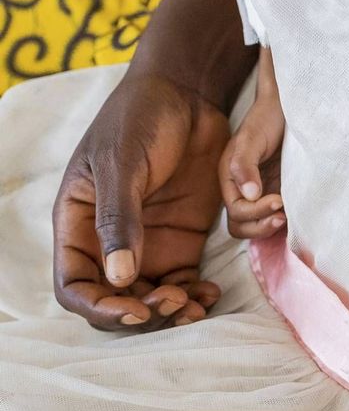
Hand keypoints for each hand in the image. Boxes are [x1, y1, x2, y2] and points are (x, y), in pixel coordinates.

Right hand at [53, 74, 229, 329]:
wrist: (188, 96)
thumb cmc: (141, 119)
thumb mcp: (123, 164)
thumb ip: (119, 219)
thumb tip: (118, 278)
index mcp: (79, 224)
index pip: (75, 285)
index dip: (100, 308)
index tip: (135, 310)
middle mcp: (110, 242)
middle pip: (115, 301)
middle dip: (142, 314)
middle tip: (177, 303)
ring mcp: (148, 245)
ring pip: (152, 300)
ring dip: (172, 313)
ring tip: (196, 306)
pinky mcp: (183, 242)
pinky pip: (185, 284)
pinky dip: (196, 298)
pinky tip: (211, 294)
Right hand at [220, 48, 284, 239]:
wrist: (287, 109)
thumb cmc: (267, 119)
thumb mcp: (252, 138)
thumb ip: (244, 164)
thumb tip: (248, 194)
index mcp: (230, 179)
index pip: (236, 212)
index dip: (256, 213)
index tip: (278, 201)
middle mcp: (242, 191)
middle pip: (241, 226)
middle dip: (261, 227)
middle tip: (283, 216)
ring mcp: (261, 194)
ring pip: (256, 226)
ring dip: (271, 228)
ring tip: (289, 218)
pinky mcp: (279, 193)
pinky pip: (275, 218)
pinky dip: (283, 224)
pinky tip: (297, 218)